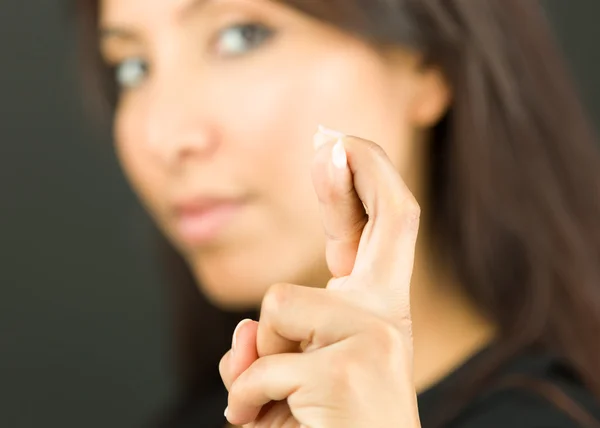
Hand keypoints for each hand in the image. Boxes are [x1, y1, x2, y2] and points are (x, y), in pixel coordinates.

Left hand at [219, 128, 421, 427]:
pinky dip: (246, 402)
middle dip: (364, 169)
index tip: (341, 145)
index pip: (390, 230)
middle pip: (393, 218)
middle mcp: (389, 317)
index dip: (368, 182)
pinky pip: (258, 364)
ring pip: (278, 307)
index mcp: (381, 314)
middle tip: (338, 137)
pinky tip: (269, 426)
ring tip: (280, 407)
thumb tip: (243, 332)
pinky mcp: (345, 368)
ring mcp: (374, 338)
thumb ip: (275, 346)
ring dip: (259, 361)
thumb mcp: (298, 380)